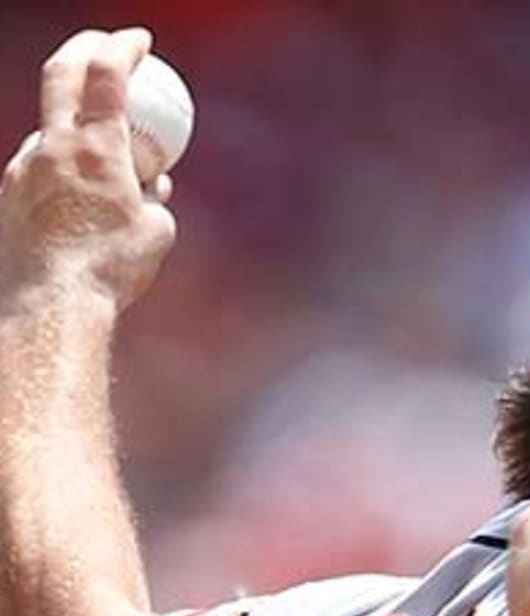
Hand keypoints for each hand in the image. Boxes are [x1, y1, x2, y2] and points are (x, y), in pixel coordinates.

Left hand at [0, 28, 176, 310]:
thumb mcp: (156, 232)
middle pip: (59, 73)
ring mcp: (23, 168)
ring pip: (48, 131)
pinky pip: (37, 172)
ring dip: (73, 130)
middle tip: (102, 47)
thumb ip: (155, 199)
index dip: (124, 47)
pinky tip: (72, 204)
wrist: (53, 303)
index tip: (139, 39)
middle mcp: (53, 147)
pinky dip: (58, 174)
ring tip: (98, 160)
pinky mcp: (8, 196)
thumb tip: (154, 189)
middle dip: (84, 49)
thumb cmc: (112, 269)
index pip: (108, 75)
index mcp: (96, 149)